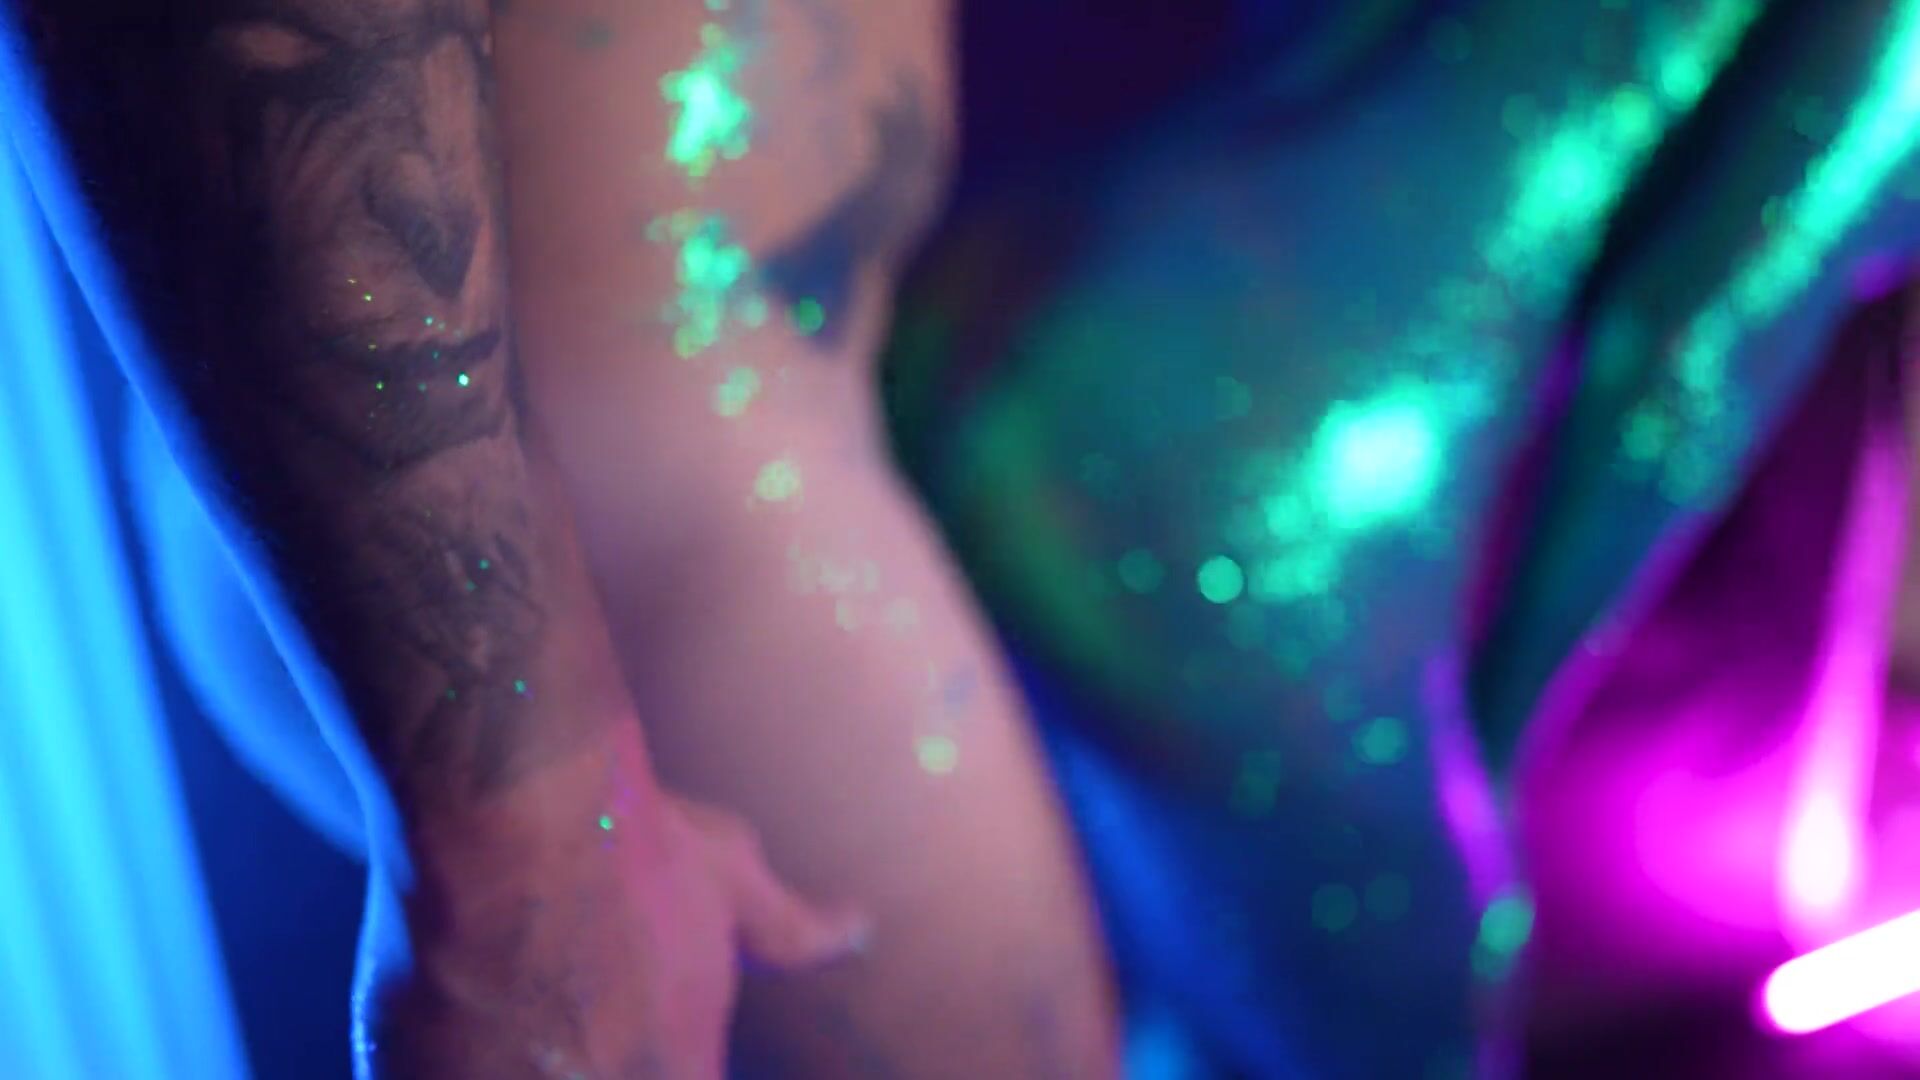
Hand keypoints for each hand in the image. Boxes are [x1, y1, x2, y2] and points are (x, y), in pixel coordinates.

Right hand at [365, 787, 867, 1078]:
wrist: (520, 811)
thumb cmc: (636, 844)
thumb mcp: (733, 885)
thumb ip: (794, 932)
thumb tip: (858, 929)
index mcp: (680, 1078)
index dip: (649, 1063)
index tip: (613, 1034)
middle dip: (565, 1062)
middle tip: (558, 1015)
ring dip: (507, 1061)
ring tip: (505, 1015)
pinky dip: (436, 1061)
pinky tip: (446, 1019)